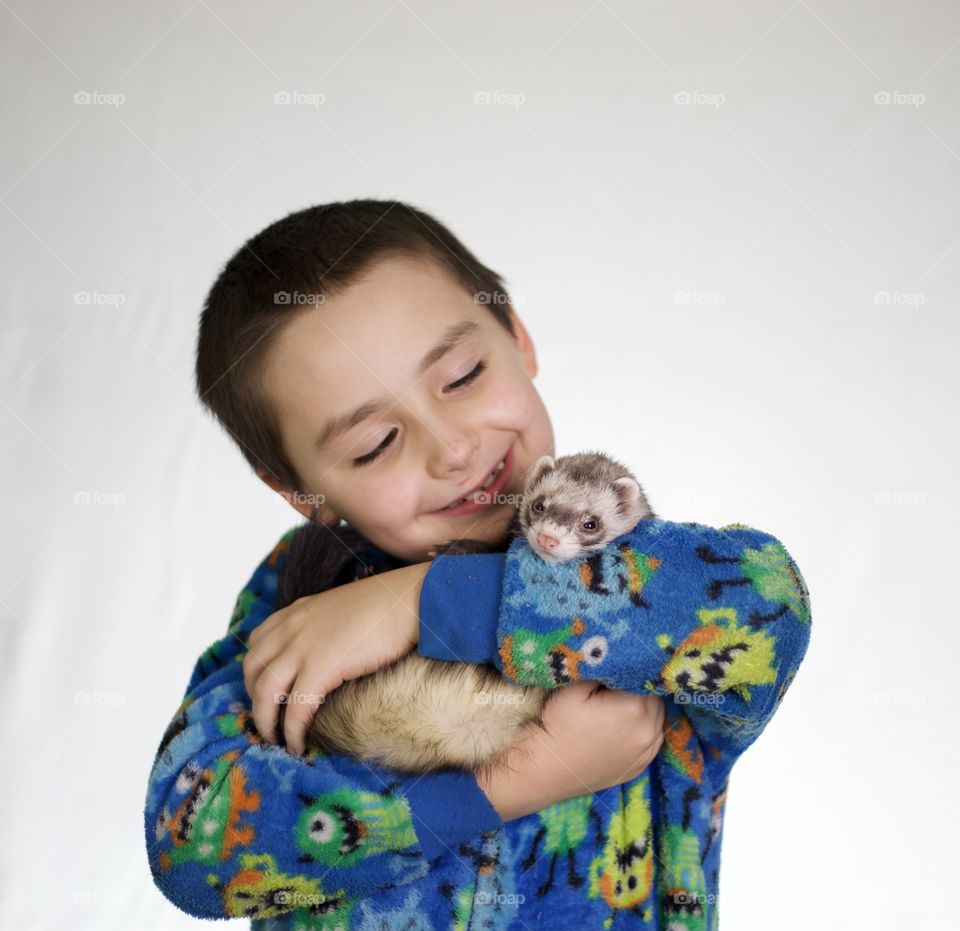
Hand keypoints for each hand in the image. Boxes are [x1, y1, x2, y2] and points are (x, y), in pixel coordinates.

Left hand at [242, 562, 429, 753]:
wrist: (409, 600)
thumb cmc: (388, 605)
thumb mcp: (342, 608)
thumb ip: (325, 627)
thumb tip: (328, 652)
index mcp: (297, 611)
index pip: (257, 643)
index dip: (255, 673)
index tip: (264, 694)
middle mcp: (292, 627)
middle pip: (252, 670)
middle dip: (253, 700)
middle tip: (268, 721)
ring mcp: (302, 647)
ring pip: (265, 693)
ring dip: (266, 722)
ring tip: (276, 743)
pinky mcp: (321, 668)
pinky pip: (295, 709)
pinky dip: (292, 731)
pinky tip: (299, 746)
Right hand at [476, 682, 664, 820]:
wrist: (545, 767)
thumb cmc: (558, 723)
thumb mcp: (576, 685)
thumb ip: (604, 668)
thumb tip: (619, 658)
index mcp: (635, 708)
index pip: (647, 677)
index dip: (634, 668)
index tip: (618, 666)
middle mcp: (649, 731)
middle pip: (655, 697)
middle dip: (639, 688)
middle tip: (615, 684)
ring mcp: (647, 753)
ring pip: (656, 718)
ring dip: (644, 708)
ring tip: (618, 704)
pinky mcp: (640, 767)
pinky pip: (651, 739)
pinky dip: (642, 729)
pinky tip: (621, 726)